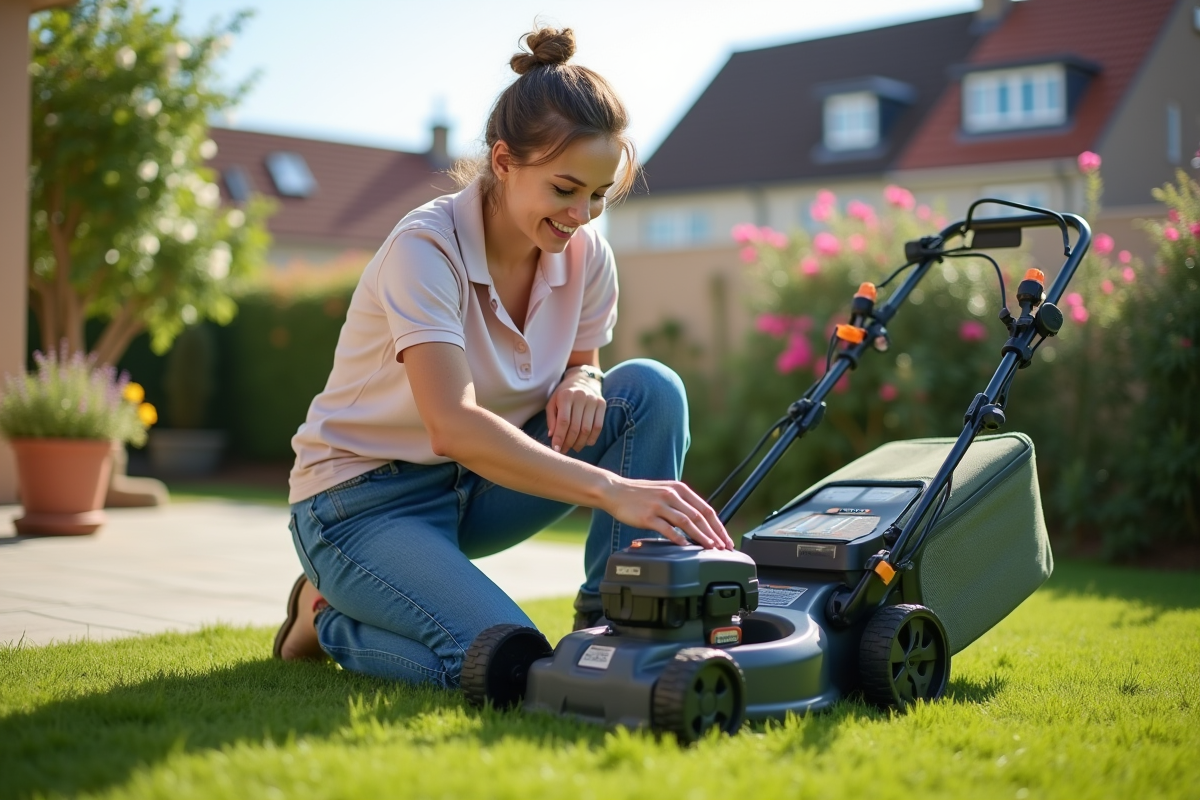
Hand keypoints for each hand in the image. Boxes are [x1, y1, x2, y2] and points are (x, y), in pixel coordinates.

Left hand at [546, 368, 605, 452]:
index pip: (563, 421)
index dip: (560, 437)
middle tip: (564, 450)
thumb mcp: (552, 402)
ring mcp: (593, 400)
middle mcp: (581, 396)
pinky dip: (592, 438)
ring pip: (587, 429)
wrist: (582, 379)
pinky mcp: (602, 404)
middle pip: (576, 427)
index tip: (556, 449)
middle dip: (569, 442)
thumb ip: (551, 419)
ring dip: (580, 442)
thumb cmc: (564, 394)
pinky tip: (586, 443)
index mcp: (566, 396)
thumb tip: (552, 437)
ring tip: (574, 448)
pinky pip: (599, 426)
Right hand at [602, 477, 734, 549]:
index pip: (706, 509)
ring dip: (701, 537)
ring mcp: (660, 505)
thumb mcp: (665, 492)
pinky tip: (686, 547)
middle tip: (722, 548)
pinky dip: (678, 539)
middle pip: (699, 517)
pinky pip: (667, 529)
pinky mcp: (648, 516)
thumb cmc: (640, 494)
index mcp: (679, 489)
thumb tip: (699, 523)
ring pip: (686, 522)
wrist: (615, 491)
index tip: (725, 539)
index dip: (718, 526)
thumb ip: (681, 504)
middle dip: (714, 534)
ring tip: (709, 548)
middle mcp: (672, 495)